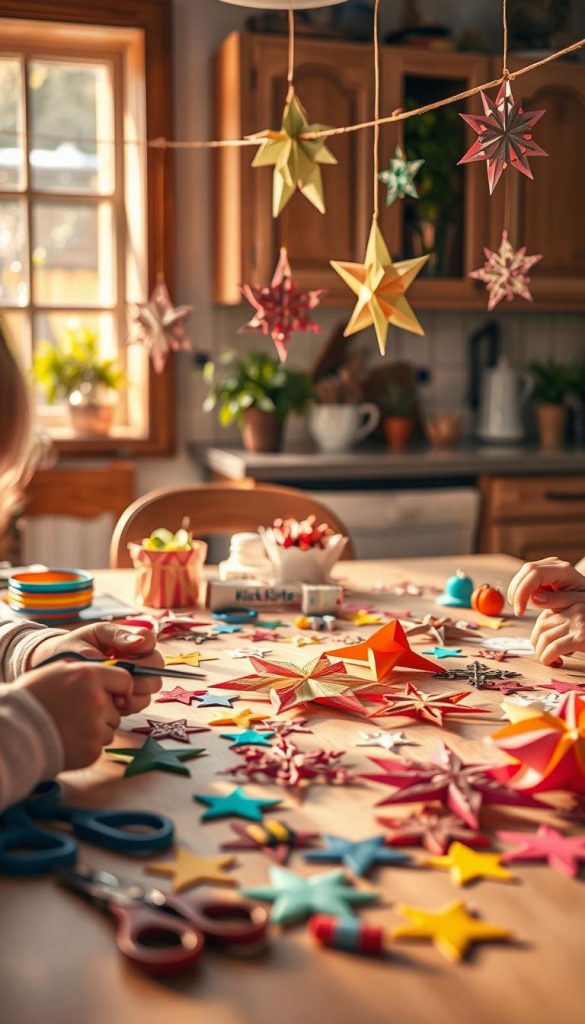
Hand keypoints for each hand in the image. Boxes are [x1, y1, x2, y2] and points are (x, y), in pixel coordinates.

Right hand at [19, 661, 133, 769]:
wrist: (15, 733)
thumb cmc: (31, 699)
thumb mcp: (55, 672)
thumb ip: (83, 672)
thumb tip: (104, 677)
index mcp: (88, 676)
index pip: (125, 679)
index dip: (122, 689)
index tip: (118, 696)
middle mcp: (97, 700)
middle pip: (117, 708)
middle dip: (104, 712)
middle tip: (79, 715)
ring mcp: (95, 726)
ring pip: (110, 728)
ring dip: (97, 729)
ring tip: (72, 728)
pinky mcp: (92, 749)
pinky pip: (101, 745)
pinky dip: (89, 745)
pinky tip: (70, 740)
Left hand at [28, 623, 163, 714]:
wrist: (55, 669)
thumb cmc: (73, 647)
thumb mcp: (92, 635)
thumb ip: (116, 637)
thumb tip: (141, 642)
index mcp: (130, 639)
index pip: (150, 640)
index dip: (145, 647)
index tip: (128, 652)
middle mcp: (138, 659)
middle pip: (156, 666)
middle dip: (142, 674)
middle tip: (122, 679)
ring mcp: (135, 679)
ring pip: (152, 687)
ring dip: (135, 692)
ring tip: (113, 692)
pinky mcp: (128, 697)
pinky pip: (140, 702)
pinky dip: (128, 704)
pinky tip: (110, 700)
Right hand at [507, 557, 584, 616]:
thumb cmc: (584, 601)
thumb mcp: (576, 604)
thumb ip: (557, 600)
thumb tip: (534, 598)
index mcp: (564, 571)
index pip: (536, 574)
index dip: (523, 591)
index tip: (520, 610)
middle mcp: (554, 564)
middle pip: (527, 570)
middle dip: (517, 591)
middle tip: (518, 612)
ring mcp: (547, 565)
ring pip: (523, 573)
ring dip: (517, 591)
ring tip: (521, 608)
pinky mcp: (541, 571)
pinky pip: (525, 577)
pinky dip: (520, 590)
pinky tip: (524, 602)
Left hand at [530, 604, 584, 665]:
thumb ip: (569, 616)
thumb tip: (545, 629)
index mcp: (576, 600)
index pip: (547, 606)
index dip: (539, 626)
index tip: (537, 640)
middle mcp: (576, 608)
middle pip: (542, 624)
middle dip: (537, 642)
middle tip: (541, 653)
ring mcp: (578, 622)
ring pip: (545, 637)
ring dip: (541, 652)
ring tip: (547, 660)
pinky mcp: (581, 639)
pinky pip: (554, 648)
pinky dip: (548, 657)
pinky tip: (553, 662)